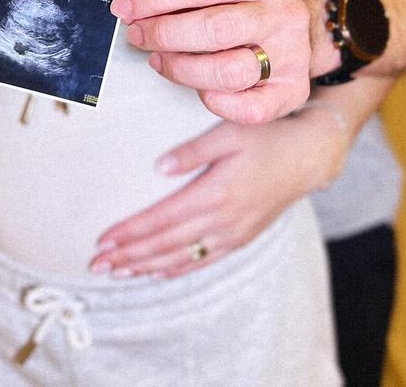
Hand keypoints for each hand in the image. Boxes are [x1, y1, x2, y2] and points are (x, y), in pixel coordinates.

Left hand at [89, 107, 348, 278]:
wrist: (309, 157)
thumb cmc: (267, 138)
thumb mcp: (229, 133)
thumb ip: (193, 151)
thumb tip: (159, 167)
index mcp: (216, 193)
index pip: (162, 219)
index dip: (130, 233)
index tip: (103, 240)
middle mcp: (223, 220)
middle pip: (166, 244)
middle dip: (129, 256)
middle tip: (96, 265)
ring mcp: (233, 233)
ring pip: (182, 257)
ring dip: (146, 266)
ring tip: (117, 273)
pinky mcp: (241, 237)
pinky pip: (203, 260)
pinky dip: (177, 268)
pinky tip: (156, 272)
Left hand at [110, 0, 312, 123]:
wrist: (309, 30)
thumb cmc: (251, 8)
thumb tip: (134, 9)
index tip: (125, 6)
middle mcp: (283, 15)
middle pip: (214, 28)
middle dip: (164, 33)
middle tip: (138, 35)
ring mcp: (291, 56)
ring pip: (226, 71)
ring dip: (181, 69)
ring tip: (160, 60)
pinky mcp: (291, 92)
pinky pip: (245, 109)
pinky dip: (213, 101)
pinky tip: (200, 88)